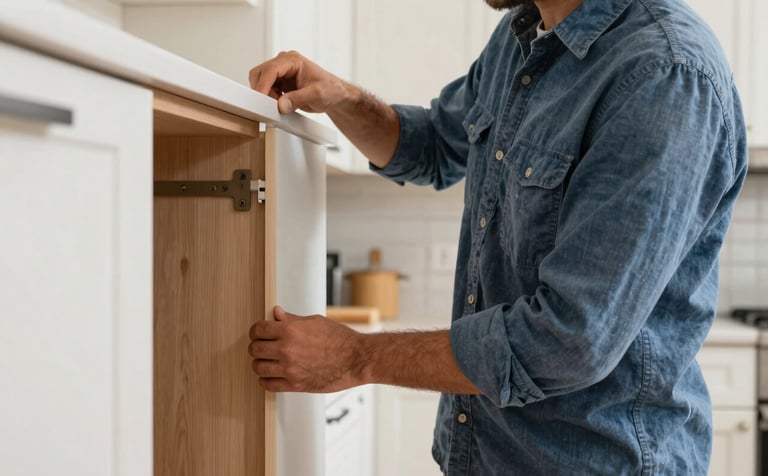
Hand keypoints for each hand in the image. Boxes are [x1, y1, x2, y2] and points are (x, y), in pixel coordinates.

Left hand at [248, 306, 365, 392]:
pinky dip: (266, 380)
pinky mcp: (295, 385)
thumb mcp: (315, 321)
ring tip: (267, 362)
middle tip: (262, 347)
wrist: (356, 359)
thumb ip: (291, 320)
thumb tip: (276, 314)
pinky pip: (268, 385)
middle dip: (257, 347)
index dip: (256, 331)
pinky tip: (272, 375)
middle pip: (255, 349)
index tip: (258, 334)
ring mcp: (290, 369)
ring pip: (258, 368)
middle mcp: (286, 349)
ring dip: (260, 364)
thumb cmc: (340, 339)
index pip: (258, 330)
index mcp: (290, 330)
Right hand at [249, 51, 353, 113]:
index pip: (271, 70)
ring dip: (266, 96)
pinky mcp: (280, 82)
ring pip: (260, 82)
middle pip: (260, 74)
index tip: (260, 99)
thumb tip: (281, 104)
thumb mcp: (317, 95)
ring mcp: (281, 72)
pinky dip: (268, 99)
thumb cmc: (331, 90)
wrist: (336, 96)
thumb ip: (298, 99)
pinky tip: (280, 104)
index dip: (263, 86)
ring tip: (280, 106)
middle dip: (262, 91)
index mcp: (293, 60)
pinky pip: (266, 89)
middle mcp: (285, 63)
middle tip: (270, 105)